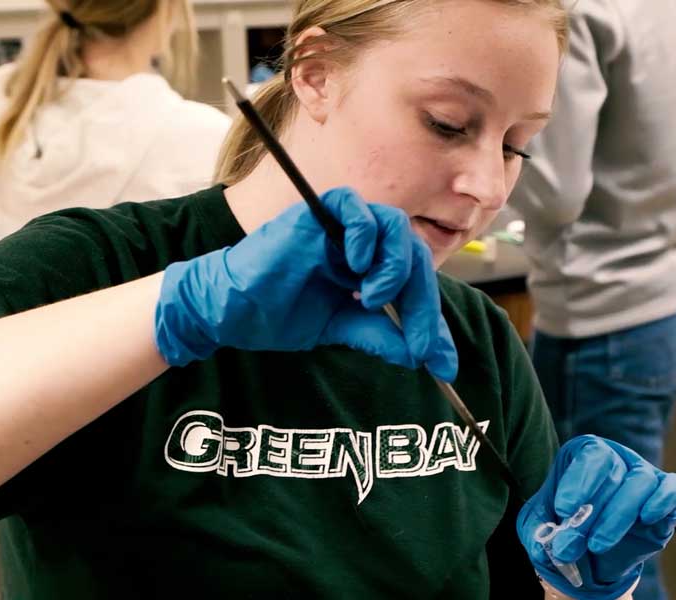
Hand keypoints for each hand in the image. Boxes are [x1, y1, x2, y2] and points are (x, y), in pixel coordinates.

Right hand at [154, 186, 457, 380]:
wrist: (232, 312)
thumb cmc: (280, 314)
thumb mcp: (341, 328)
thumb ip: (380, 336)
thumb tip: (421, 357)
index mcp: (370, 267)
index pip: (415, 284)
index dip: (432, 323)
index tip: (443, 364)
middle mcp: (361, 243)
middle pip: (413, 256)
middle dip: (424, 304)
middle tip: (420, 342)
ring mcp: (340, 227)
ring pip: (394, 225)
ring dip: (395, 265)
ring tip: (377, 296)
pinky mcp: (316, 214)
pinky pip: (355, 206)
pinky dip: (366, 232)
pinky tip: (358, 264)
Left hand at [517, 435, 675, 599]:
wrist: (591, 555)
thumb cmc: (564, 527)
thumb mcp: (541, 525)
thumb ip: (539, 530)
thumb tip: (545, 544)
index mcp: (584, 453)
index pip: (589, 455)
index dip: (579, 481)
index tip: (564, 509)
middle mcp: (617, 458)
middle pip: (612, 472)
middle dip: (591, 511)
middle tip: (572, 543)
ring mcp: (643, 475)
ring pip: (640, 482)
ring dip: (618, 516)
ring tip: (597, 545)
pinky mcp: (667, 496)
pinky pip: (673, 488)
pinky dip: (663, 500)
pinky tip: (646, 518)